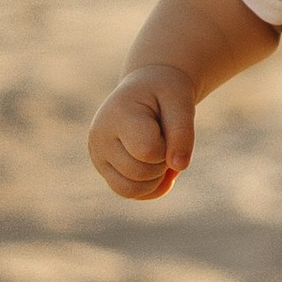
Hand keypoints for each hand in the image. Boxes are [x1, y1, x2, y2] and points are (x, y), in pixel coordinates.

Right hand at [90, 65, 194, 197]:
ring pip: (131, 190)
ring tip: (161, 153)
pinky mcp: (104, 169)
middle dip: (163, 162)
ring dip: (156, 179)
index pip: (147, 150)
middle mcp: (99, 138)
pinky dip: (150, 187)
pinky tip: (159, 167)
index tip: (168, 128)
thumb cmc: (165, 93)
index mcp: (117, 115)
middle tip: (167, 139)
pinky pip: (129, 193)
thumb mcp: (181, 102)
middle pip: (140, 173)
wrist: (147, 88)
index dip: (168, 146)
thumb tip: (179, 166)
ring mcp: (98, 156)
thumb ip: (183, 131)